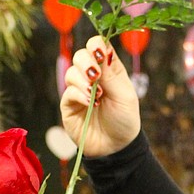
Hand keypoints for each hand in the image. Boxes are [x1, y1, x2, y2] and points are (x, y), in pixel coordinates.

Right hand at [60, 36, 140, 157]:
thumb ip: (112, 72)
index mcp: (109, 70)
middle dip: (87, 62)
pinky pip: (68, 92)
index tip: (101, 55)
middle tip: (97, 76)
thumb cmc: (124, 120)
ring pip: (71, 72)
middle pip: (80, 55)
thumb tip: (102, 48)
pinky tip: (91, 103)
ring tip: (97, 95)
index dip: (97, 45)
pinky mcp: (69, 105)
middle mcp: (92, 77)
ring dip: (84, 81)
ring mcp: (78, 90)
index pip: (97, 45)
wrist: (116, 148)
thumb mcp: (125, 95)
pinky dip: (79, 94)